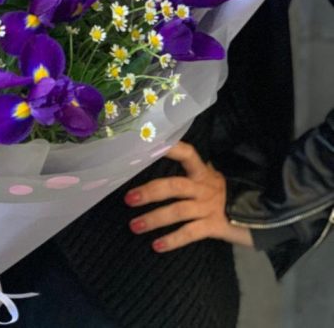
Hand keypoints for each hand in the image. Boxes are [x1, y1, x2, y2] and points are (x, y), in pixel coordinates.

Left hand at [124, 141, 253, 251]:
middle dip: (150, 192)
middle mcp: (205, 187)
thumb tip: (161, 157)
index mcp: (202, 172)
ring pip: (178, 211)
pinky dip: (172, 240)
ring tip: (134, 225)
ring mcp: (210, 207)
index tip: (148, 145)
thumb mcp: (210, 180)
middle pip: (174, 186)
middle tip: (128, 198)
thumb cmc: (227, 196)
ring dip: (154, 218)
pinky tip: (156, 245)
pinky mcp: (216, 227)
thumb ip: (191, 172)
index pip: (186, 153)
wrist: (262, 217)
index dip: (169, 148)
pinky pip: (190, 233)